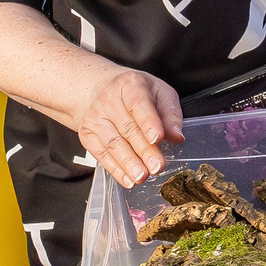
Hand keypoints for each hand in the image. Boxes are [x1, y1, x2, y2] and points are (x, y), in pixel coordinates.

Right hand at [73, 67, 184, 187]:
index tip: (158, 138)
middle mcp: (109, 101)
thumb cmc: (134, 92)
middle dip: (143, 150)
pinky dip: (115, 170)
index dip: (149, 122)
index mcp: (130, 85)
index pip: (139, 104)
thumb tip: (177, 137)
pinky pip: (101, 155)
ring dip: (128, 163)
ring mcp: (95, 119)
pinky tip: (128, 180)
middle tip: (157, 167)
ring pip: (113, 144)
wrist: (97, 90)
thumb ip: (170, 113)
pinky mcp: (87, 135)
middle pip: (128, 128)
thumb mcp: (159, 92)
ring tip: (143, 176)